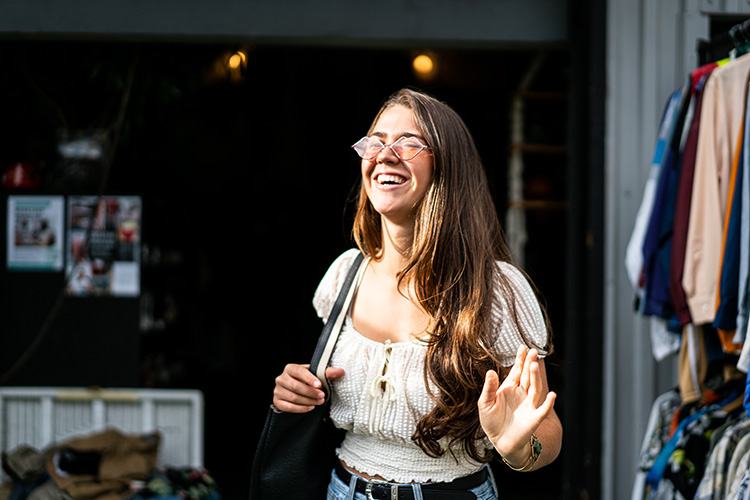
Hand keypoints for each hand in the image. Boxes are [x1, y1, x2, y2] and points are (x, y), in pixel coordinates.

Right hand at [272, 363, 344, 412]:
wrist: (294, 389)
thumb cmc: (306, 380)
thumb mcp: (315, 374)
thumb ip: (327, 373)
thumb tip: (341, 372)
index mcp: (290, 368)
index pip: (299, 372)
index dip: (309, 378)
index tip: (320, 385)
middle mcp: (281, 378)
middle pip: (296, 386)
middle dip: (311, 392)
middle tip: (322, 396)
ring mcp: (277, 390)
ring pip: (293, 397)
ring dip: (308, 401)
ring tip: (319, 402)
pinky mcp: (277, 401)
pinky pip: (288, 407)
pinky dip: (301, 408)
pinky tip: (310, 408)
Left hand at [478, 345, 555, 466]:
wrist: (499, 441)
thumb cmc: (491, 421)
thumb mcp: (485, 403)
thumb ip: (489, 388)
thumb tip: (490, 371)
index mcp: (510, 388)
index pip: (516, 371)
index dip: (519, 360)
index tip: (522, 347)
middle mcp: (521, 394)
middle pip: (527, 376)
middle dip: (530, 364)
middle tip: (533, 351)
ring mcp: (529, 405)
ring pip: (535, 388)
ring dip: (536, 377)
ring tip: (534, 365)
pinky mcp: (534, 418)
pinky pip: (543, 409)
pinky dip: (548, 403)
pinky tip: (552, 395)